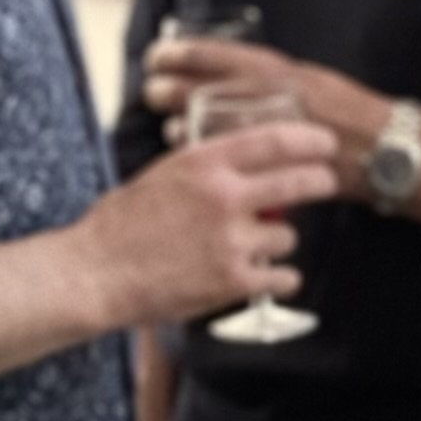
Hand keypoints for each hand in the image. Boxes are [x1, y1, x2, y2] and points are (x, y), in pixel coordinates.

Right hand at [81, 121, 336, 330]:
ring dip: (279, 241)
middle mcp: (224, 198)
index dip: (310, 138)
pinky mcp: (233, 282)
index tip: (325, 142)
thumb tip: (240, 166)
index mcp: (203, 164)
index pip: (275, 139)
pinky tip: (270, 277)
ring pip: (287, 235)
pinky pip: (281, 277)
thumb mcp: (161, 175)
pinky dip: (279, 278)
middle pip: (300, 181)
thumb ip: (205, 168)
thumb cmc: (119, 225)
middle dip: (321, 181)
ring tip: (256, 246)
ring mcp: (232, 241)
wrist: (95, 274)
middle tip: (325, 183)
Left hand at [142, 30, 391, 201]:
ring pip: (210, 126)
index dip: (185, 53)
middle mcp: (274, 99)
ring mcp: (270, 133)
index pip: (223, 56)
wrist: (389, 150)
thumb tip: (239, 75)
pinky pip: (228, 159)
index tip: (161, 53)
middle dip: (171, 88)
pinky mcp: (273, 165)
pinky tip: (189, 152)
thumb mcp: (315, 81)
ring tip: (165, 122)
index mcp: (283, 72)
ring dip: (181, 123)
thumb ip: (277, 80)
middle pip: (205, 89)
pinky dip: (204, 154)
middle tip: (151, 88)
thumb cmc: (353, 114)